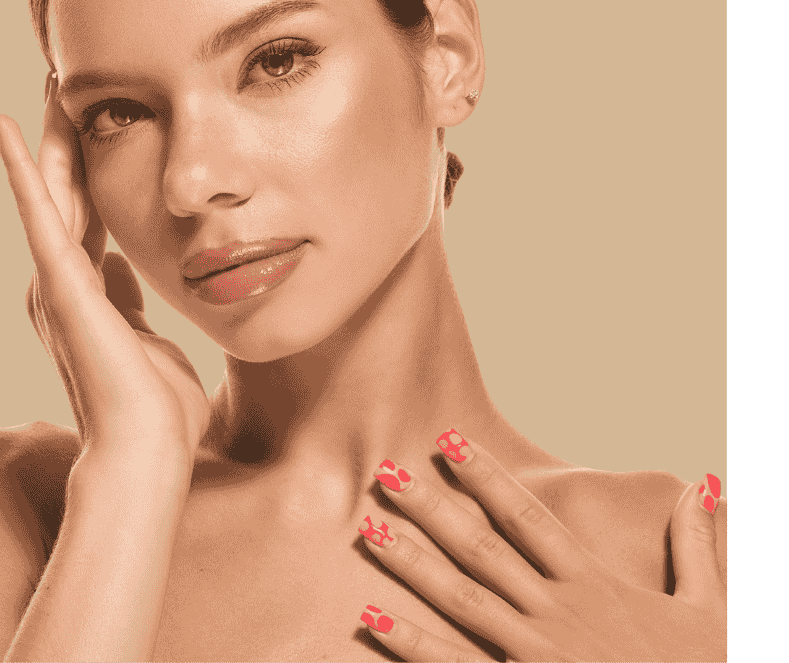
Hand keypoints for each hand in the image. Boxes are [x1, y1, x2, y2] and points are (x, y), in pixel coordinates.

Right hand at [0, 83, 209, 462]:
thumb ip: (126, 297)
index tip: (91, 119)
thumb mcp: (145, 335)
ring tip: (46, 83)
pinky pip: (38, 217)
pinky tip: (7, 129)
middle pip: (63, 190)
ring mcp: (55, 282)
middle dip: (63, 134)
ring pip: (49, 191)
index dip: (86, 164)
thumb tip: (121, 266)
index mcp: (86, 289)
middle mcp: (61, 281)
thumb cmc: (154, 406)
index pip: (85, 210)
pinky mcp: (59, 286)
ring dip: (44, 135)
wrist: (147, 451)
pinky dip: (21, 172)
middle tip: (61, 79)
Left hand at [356, 434, 725, 661]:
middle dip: (430, 508)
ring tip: (368, 529)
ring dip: (411, 564)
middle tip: (384, 471)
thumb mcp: (713, 609)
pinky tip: (371, 617)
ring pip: (460, 600)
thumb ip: (697, 545)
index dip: (486, 476)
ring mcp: (534, 657)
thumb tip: (703, 481)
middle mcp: (555, 615)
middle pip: (481, 549)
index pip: (527, 517)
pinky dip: (410, 644)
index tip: (448, 439)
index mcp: (592, 585)